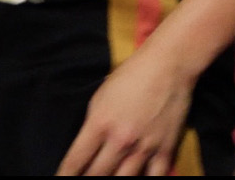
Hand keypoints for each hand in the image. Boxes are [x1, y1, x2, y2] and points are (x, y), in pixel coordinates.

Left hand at [58, 44, 194, 175]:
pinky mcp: (165, 149)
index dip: (65, 175)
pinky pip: (154, 178)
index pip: (76, 159)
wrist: (168, 66)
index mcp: (100, 123)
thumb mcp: (101, 97)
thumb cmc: (131, 76)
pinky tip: (135, 178)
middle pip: (98, 175)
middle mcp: (120, 139)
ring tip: (108, 178)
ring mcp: (144, 147)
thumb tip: (86, 148)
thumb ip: (93, 124)